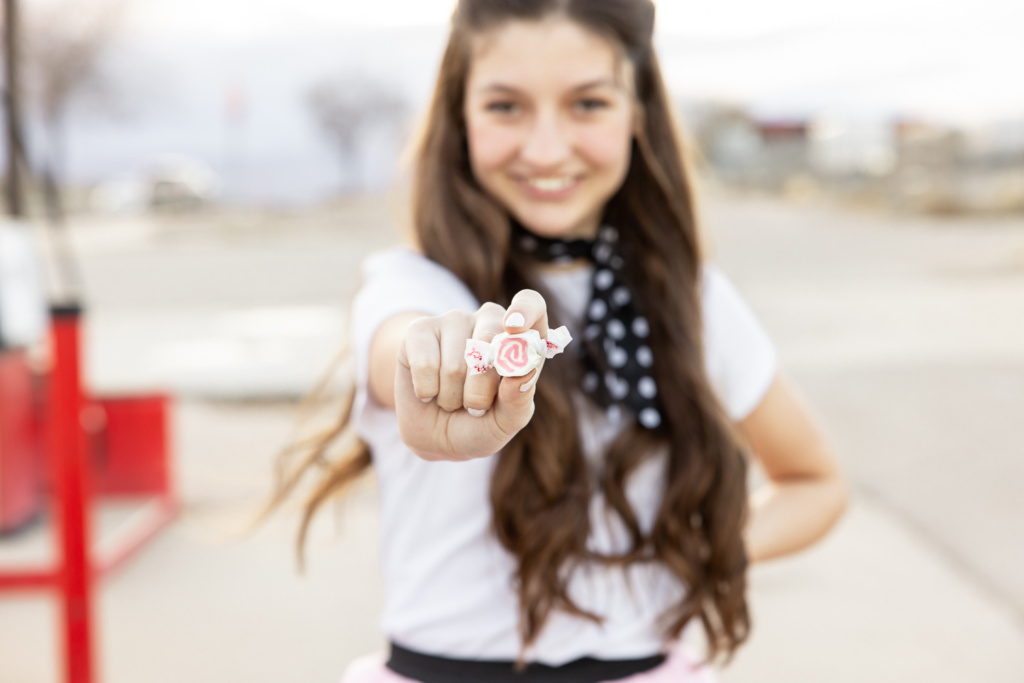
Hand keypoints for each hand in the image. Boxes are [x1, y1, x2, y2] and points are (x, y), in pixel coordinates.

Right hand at [395, 290, 548, 460]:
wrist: (437, 438)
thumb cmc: (480, 424)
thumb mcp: (506, 421)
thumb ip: (519, 399)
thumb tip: (521, 373)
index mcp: (520, 337)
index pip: (531, 304)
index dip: (524, 310)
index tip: (514, 328)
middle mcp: (488, 320)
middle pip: (488, 340)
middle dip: (482, 388)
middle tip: (476, 408)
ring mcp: (453, 321)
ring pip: (455, 363)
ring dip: (452, 397)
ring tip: (452, 400)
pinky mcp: (418, 331)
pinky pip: (425, 363)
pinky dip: (427, 390)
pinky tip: (429, 392)